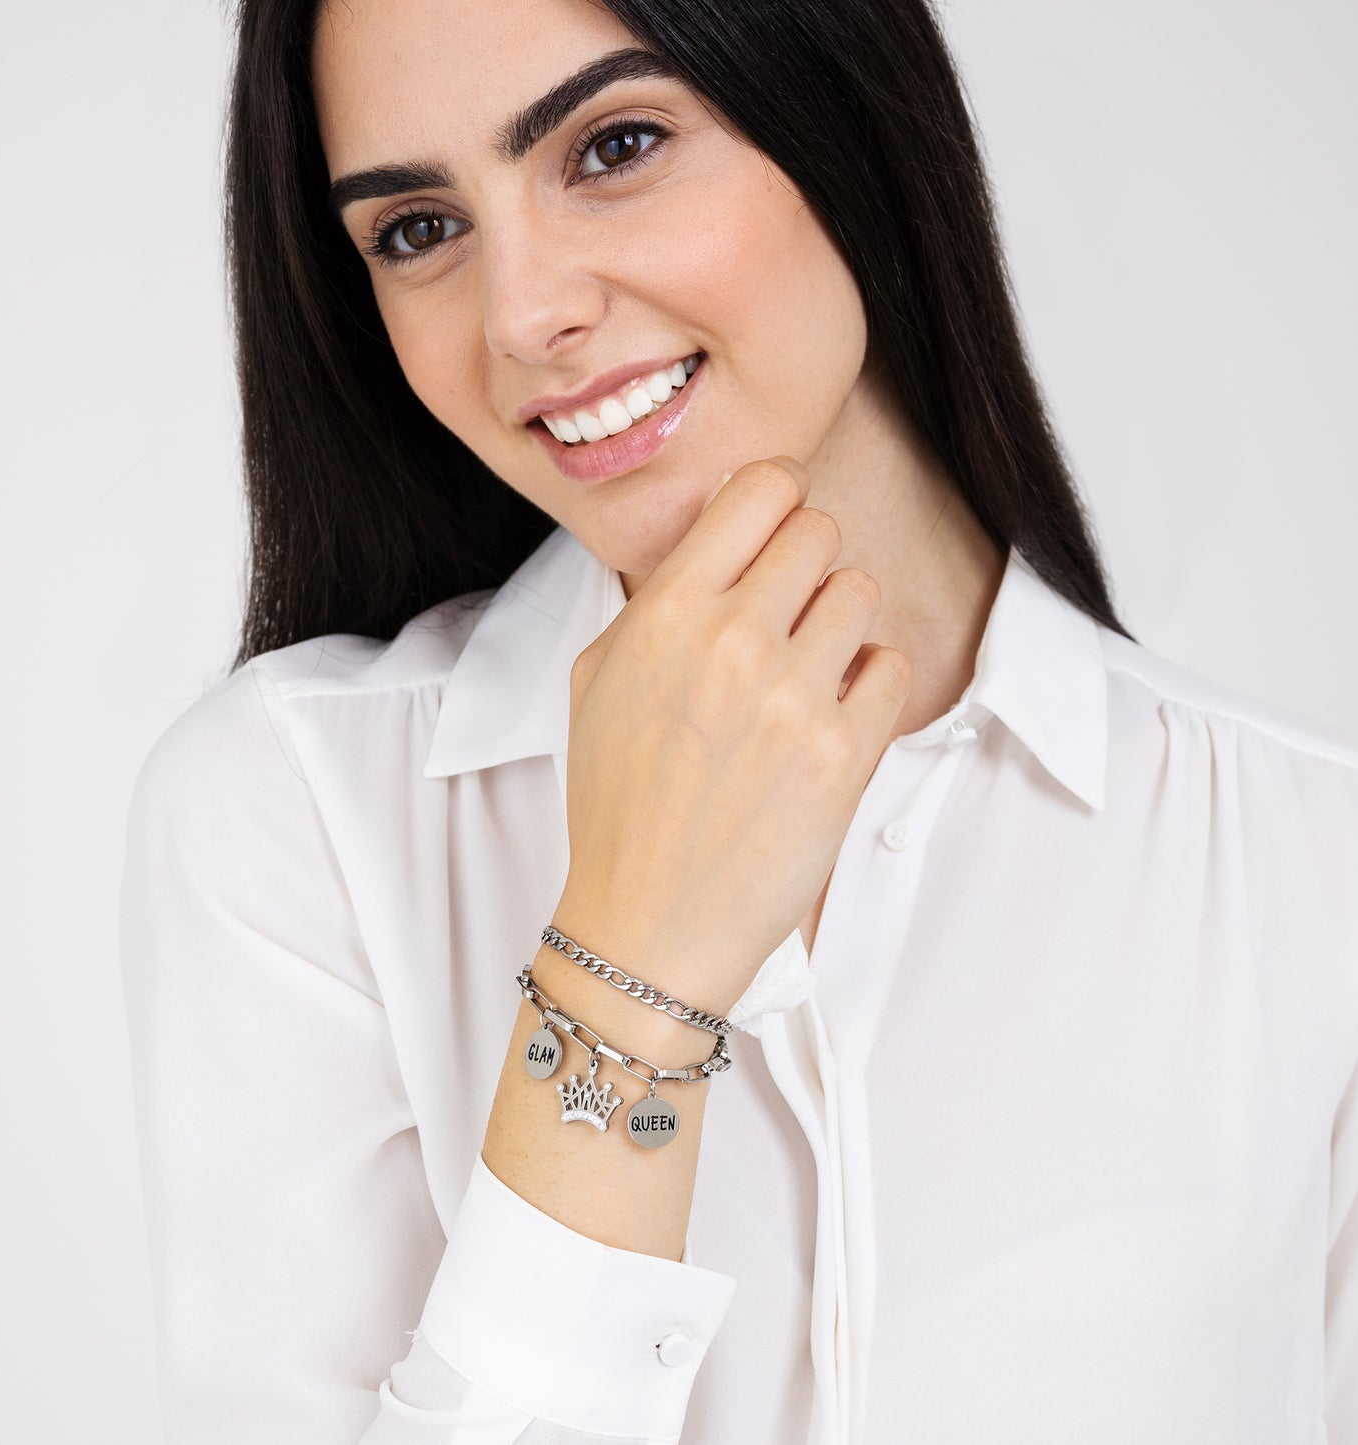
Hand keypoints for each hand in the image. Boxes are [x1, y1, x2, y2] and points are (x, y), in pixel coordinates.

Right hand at [556, 456, 912, 1013]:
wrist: (649, 923)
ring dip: (837, 626)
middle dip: (805, 567)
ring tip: (802, 678)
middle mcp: (733, 641)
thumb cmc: (618, 804)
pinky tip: (827, 719)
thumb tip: (723, 525)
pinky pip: (892, 665)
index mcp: (667, 613)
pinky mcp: (847, 753)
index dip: (773, 503)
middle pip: (819, 531)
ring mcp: (794, 697)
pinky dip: (868, 685)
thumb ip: (660, 596)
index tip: (771, 534)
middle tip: (783, 620)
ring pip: (861, 592)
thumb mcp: (599, 679)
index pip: (762, 487)